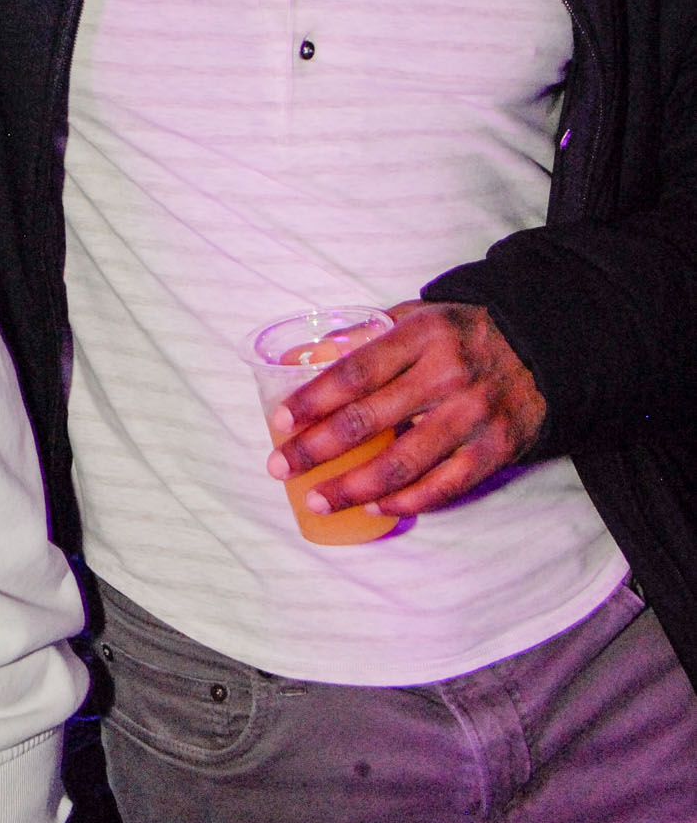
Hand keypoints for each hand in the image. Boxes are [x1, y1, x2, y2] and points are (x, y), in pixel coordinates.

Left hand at [265, 300, 546, 517]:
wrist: (543, 345)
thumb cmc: (463, 333)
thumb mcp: (418, 316)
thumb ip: (369, 335)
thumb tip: (308, 358)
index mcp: (422, 336)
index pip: (355, 373)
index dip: (313, 400)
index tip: (280, 422)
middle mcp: (448, 375)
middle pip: (368, 421)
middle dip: (316, 449)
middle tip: (281, 468)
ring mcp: (474, 414)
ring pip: (402, 463)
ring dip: (353, 487)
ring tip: (317, 500)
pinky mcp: (497, 447)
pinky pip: (446, 486)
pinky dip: (407, 501)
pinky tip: (375, 507)